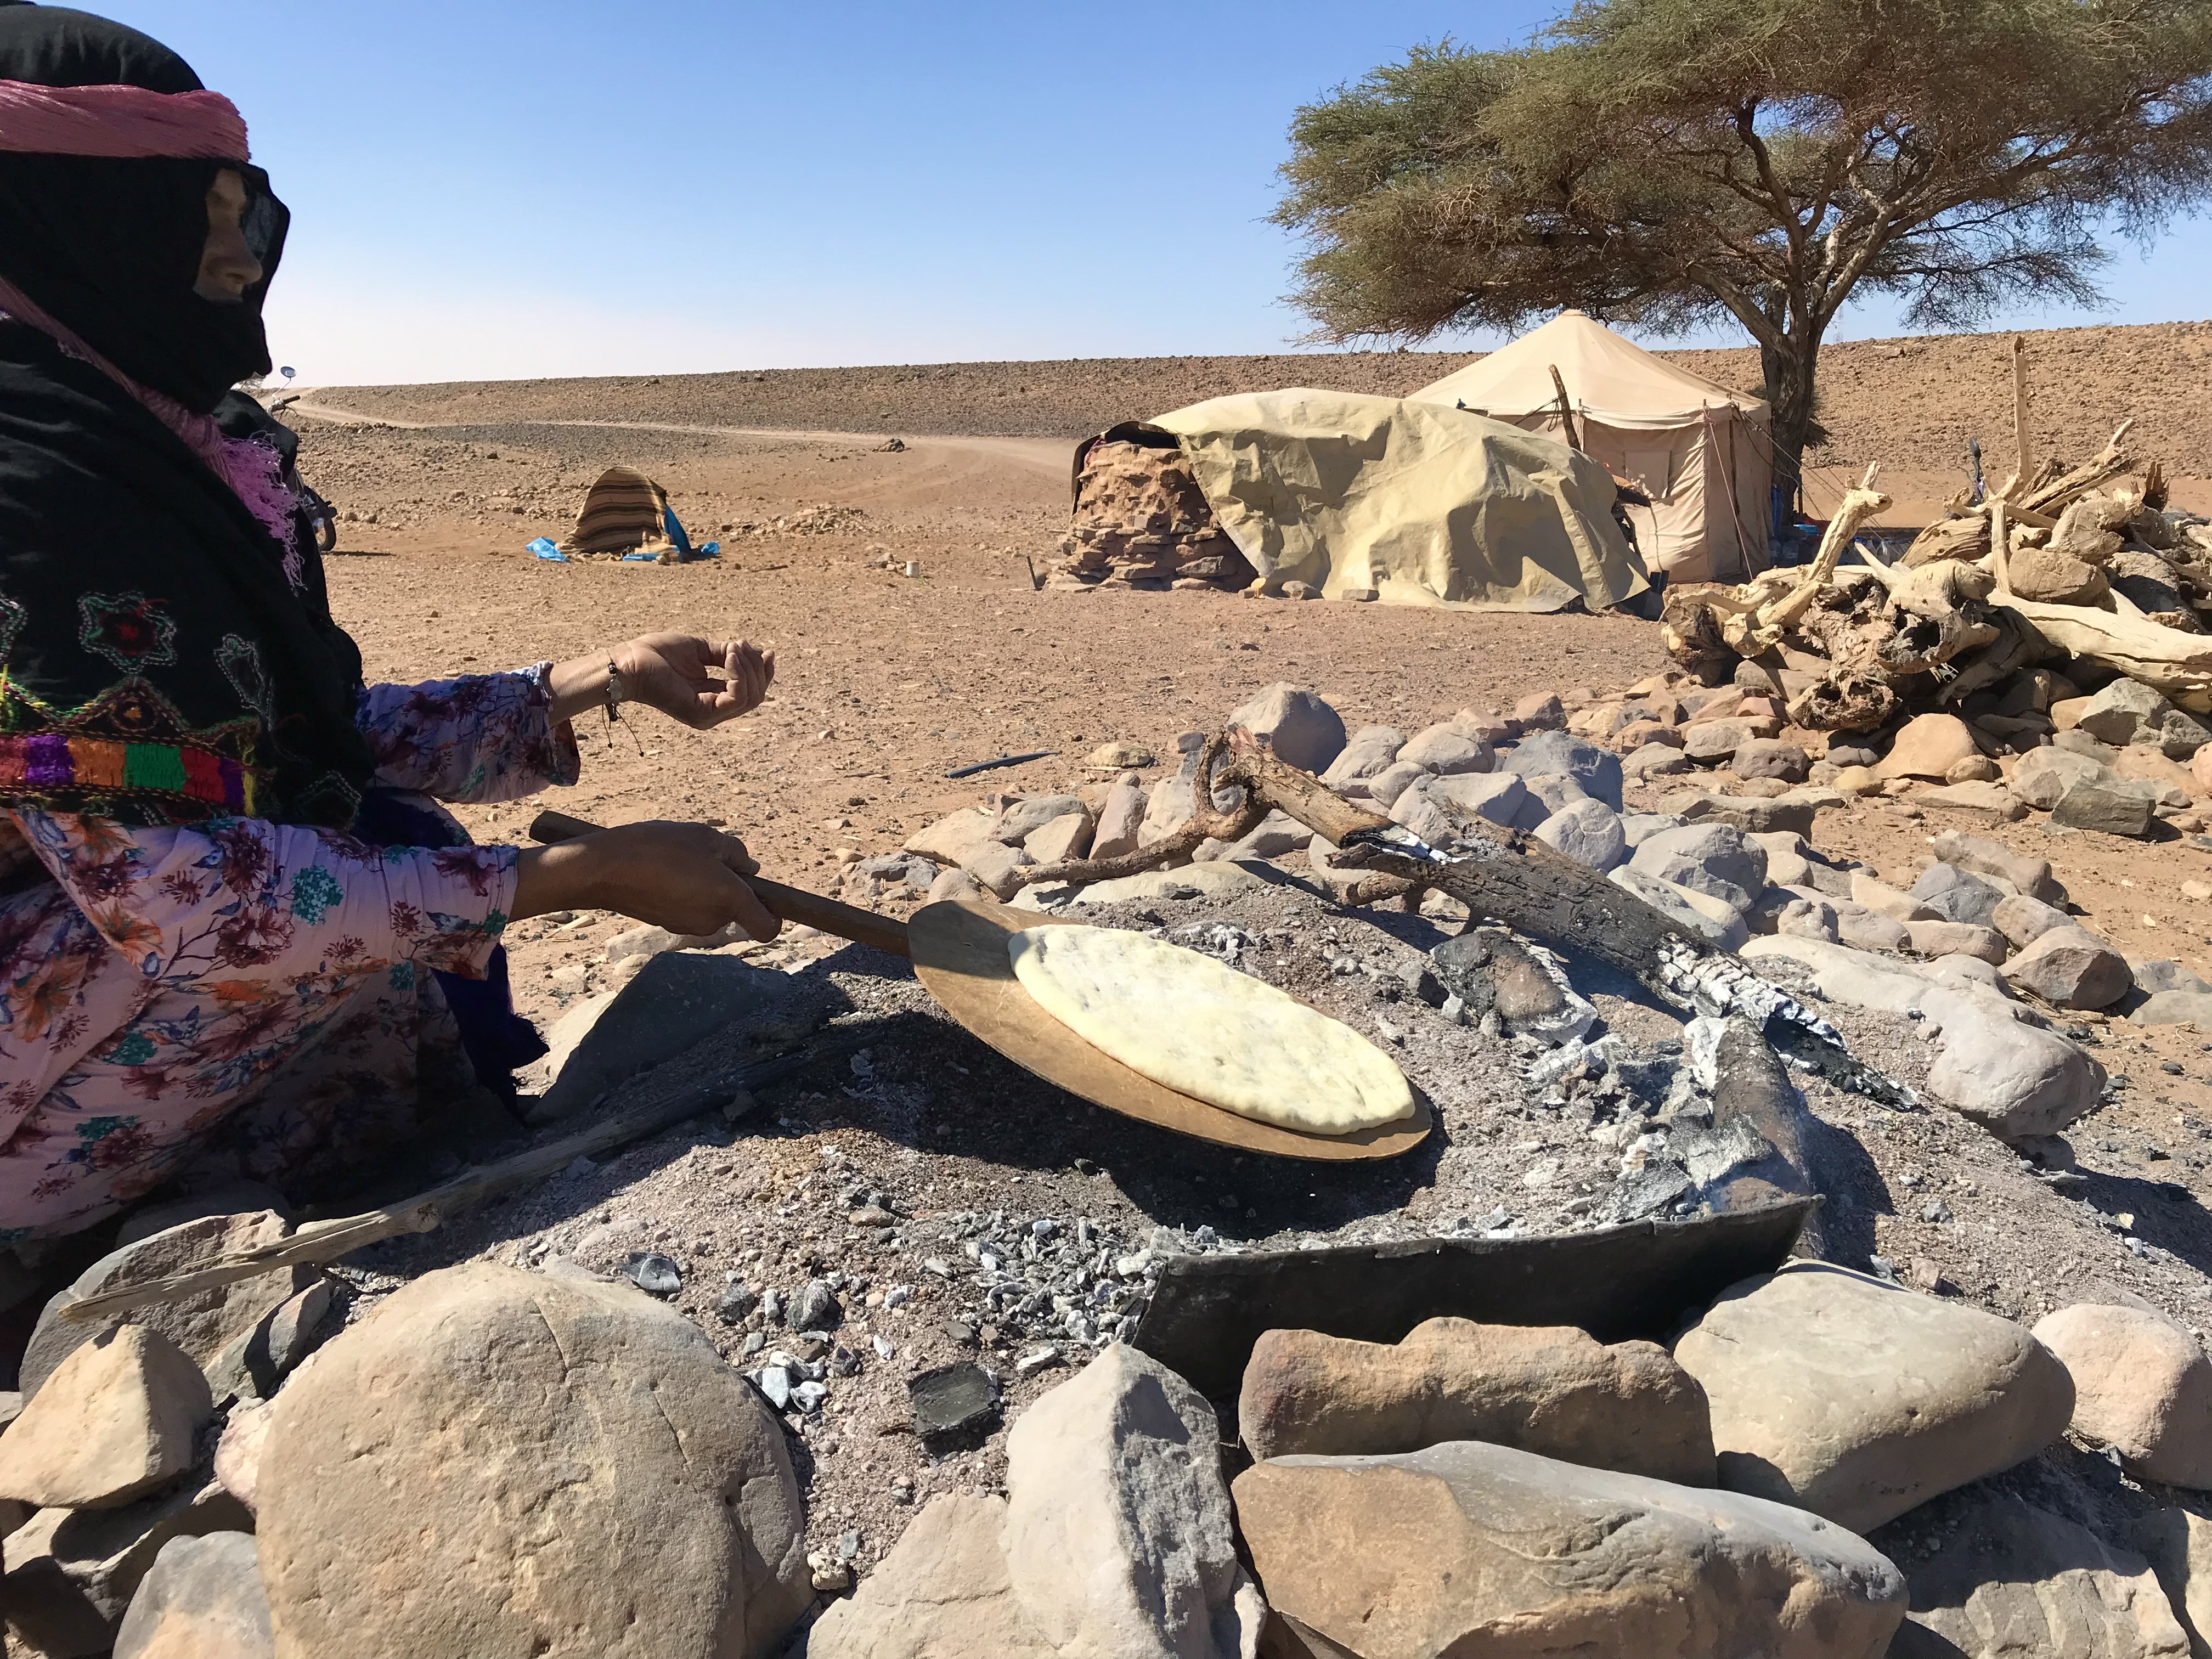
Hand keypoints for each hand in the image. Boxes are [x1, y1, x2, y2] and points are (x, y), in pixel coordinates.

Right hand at [513, 821, 779, 939]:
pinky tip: (663, 870)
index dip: (773, 914)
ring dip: (705, 885)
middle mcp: (713, 920)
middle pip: (737, 908)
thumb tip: (750, 868)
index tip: (765, 895)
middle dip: (729, 884)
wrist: (603, 869)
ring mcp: (689, 925)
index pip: (768, 928)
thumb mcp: (704, 836)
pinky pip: (689, 906)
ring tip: (679, 859)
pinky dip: (685, 891)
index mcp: (729, 899)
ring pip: (712, 905)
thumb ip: (735, 853)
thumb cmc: (657, 846)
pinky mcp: (667, 924)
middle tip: (705, 856)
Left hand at [547, 635, 774, 728]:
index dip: (764, 672)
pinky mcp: (702, 713)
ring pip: (751, 698)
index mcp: (713, 699)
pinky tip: (729, 656)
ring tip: (733, 648)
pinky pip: (737, 697)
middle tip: (742, 644)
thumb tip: (759, 652)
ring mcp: (708, 716)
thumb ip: (726, 654)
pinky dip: (739, 674)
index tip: (767, 650)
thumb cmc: (656, 655)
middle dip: (758, 668)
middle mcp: (714, 712)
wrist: (629, 662)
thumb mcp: (700, 649)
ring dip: (749, 668)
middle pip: (756, 696)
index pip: (751, 692)